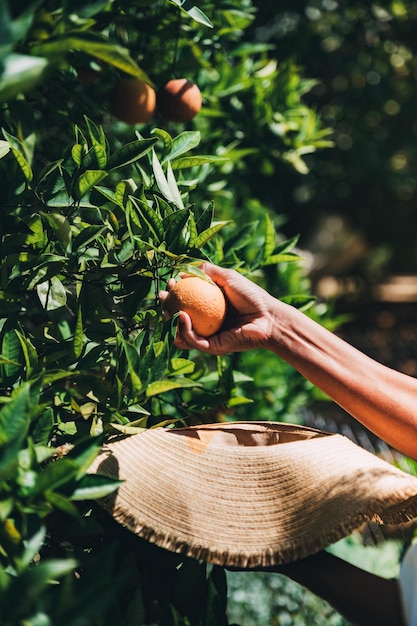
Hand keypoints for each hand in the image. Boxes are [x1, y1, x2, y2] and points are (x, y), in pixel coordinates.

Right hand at [159, 263, 277, 354]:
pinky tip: (181, 316)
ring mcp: (208, 336)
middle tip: (162, 297)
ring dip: (170, 322)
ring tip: (168, 308)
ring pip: (181, 333)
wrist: (268, 317)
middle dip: (165, 309)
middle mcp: (206, 323)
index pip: (185, 301)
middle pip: (178, 318)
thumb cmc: (251, 296)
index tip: (169, 283)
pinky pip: (192, 340)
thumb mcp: (228, 278)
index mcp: (209, 307)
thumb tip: (183, 270)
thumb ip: (208, 272)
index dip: (174, 293)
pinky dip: (184, 329)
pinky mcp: (212, 348)